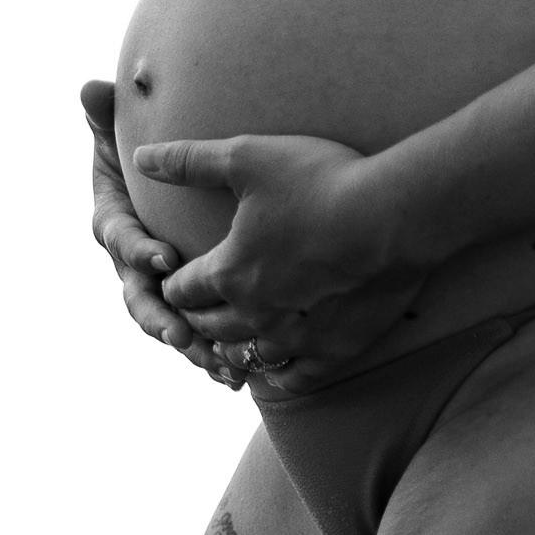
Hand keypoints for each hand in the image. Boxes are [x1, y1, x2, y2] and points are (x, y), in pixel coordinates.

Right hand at [82, 80, 243, 388]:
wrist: (175, 183)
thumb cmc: (144, 153)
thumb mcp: (126, 132)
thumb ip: (109, 115)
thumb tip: (90, 87)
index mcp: (115, 223)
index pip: (121, 240)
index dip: (139, 250)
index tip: (163, 258)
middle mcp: (132, 264)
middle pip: (138, 298)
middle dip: (160, 318)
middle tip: (182, 333)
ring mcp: (156, 288)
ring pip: (168, 325)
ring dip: (191, 347)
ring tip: (219, 364)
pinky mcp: (186, 304)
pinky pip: (197, 335)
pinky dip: (214, 356)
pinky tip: (239, 375)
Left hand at [134, 133, 429, 394]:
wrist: (393, 215)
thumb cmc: (320, 181)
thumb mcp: (247, 157)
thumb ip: (190, 161)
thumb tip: (141, 158)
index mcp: (228, 272)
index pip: (181, 289)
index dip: (173, 282)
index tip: (173, 278)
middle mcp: (254, 313)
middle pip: (209, 326)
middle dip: (197, 317)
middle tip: (195, 311)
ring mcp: (295, 336)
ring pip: (248, 355)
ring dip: (233, 348)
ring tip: (229, 341)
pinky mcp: (335, 348)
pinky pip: (295, 377)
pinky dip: (278, 374)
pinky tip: (276, 369)